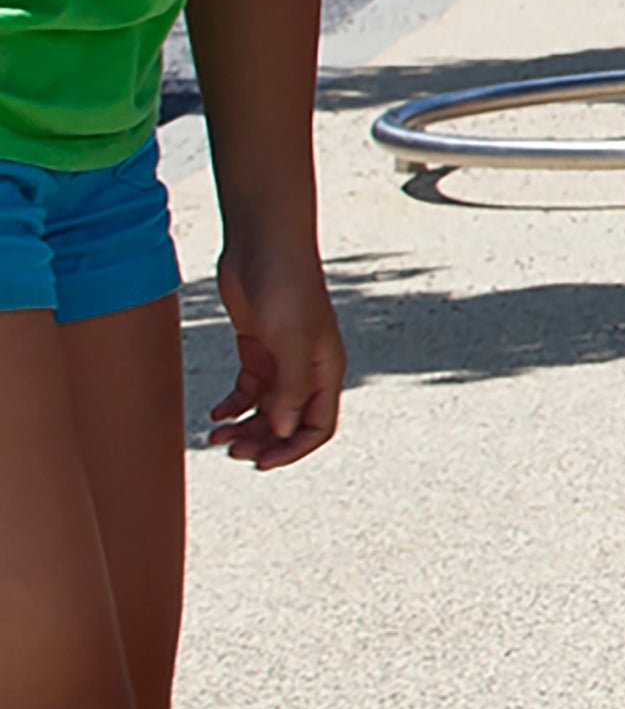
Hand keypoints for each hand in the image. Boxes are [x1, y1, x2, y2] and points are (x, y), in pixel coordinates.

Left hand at [201, 245, 343, 467]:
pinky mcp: (258, 348)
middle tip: (231, 452)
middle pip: (288, 423)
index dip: (292, 449)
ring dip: (244, 427)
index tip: (261, 462)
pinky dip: (232, 405)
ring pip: (266, 409)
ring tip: (215, 438)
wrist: (263, 246)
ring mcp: (281, 359)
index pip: (317, 426)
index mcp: (325, 371)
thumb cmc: (287, 288)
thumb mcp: (291, 342)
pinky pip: (247, 389)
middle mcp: (307, 370)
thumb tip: (284, 431)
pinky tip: (215, 413)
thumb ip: (291, 389)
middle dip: (262, 442)